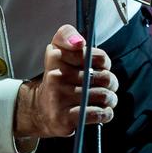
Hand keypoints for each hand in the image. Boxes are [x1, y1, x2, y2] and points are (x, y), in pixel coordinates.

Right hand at [14, 24, 117, 138]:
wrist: (41, 109)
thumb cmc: (58, 78)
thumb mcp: (58, 50)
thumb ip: (67, 35)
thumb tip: (79, 41)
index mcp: (56, 56)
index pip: (94, 56)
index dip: (104, 62)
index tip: (100, 66)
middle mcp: (56, 76)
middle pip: (104, 77)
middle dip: (111, 82)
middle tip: (106, 85)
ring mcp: (60, 97)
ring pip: (103, 96)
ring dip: (110, 99)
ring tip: (105, 99)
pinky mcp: (64, 117)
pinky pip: (97, 114)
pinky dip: (105, 113)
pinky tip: (102, 111)